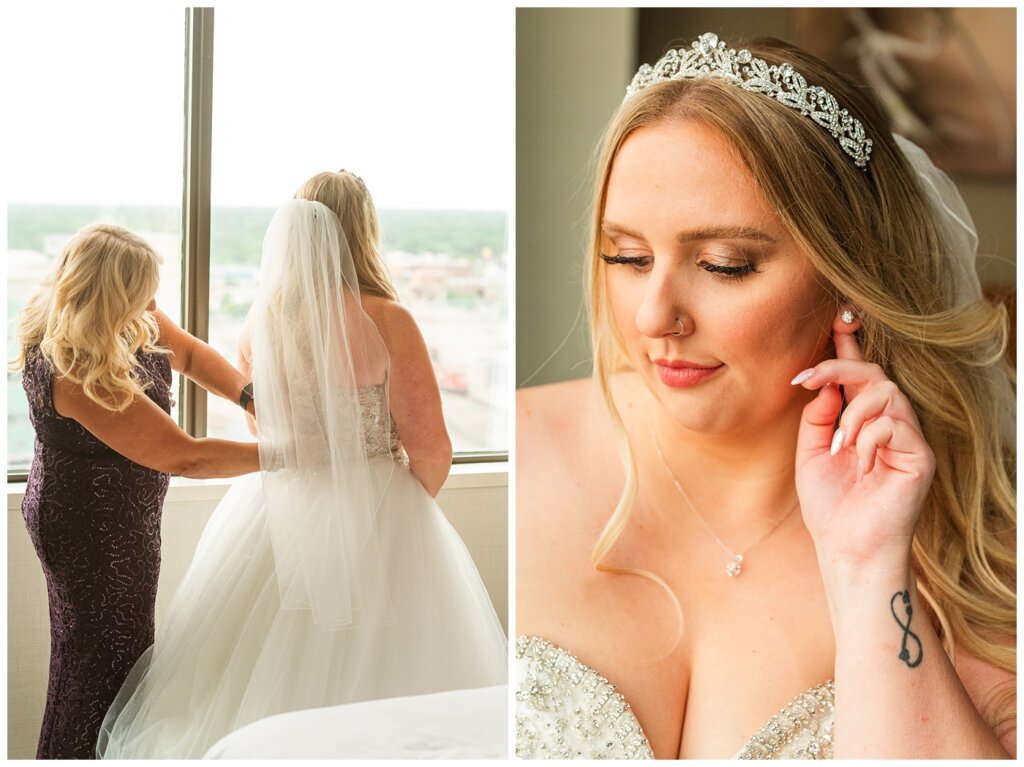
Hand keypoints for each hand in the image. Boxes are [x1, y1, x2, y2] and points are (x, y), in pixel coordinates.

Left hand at [792, 307, 934, 576]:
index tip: (836, 318)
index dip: (848, 345)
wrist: (847, 549)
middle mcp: (888, 425)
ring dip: (851, 411)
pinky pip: (894, 423)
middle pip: (873, 373)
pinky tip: (858, 461)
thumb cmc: (830, 506)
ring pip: (886, 392)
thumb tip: (826, 384)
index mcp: (862, 422)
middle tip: (807, 377)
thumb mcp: (810, 453)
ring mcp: (907, 440)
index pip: (859, 375)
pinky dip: (867, 437)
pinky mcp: (919, 457)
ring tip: (837, 444)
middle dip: (839, 365)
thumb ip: (818, 417)